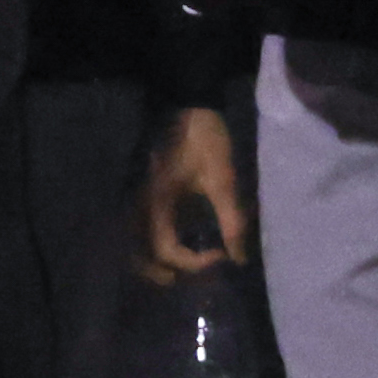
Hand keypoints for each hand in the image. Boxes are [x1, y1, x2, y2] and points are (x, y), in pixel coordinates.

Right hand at [137, 103, 251, 281]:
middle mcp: (141, 207)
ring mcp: (140, 200)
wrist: (186, 106)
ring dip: (160, 262)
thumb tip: (239, 258)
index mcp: (157, 205)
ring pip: (138, 245)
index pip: (167, 251)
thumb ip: (232, 221)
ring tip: (190, 264)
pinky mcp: (146, 194)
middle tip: (199, 272)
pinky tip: (183, 242)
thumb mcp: (222, 180)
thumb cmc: (204, 141)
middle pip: (140, 256)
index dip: (194, 263)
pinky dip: (158, 246)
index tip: (222, 254)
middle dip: (167, 271)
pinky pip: (144, 231)